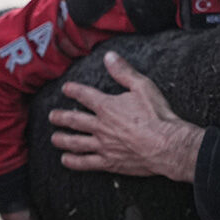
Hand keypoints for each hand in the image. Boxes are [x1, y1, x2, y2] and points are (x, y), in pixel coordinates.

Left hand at [48, 51, 202, 182]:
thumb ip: (124, 72)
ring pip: (76, 142)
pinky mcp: (109, 162)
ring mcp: (103, 145)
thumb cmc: (157, 116)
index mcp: (107, 106)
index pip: (85, 95)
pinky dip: (74, 161)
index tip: (66, 88)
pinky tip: (66, 160)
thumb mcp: (143, 87)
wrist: (167, 145)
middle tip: (52, 116)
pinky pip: (86, 163)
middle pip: (75, 120)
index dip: (74, 90)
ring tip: (54, 138)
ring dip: (63, 139)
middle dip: (61, 117)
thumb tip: (110, 56)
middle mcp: (101, 126)